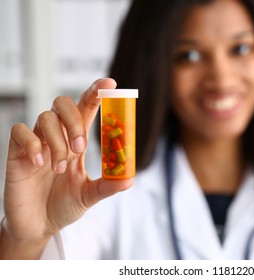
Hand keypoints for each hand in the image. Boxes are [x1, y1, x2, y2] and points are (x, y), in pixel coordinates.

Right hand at [0, 78, 132, 258]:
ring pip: (45, 118)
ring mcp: (37, 142)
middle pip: (64, 104)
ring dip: (57, 141)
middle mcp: (57, 137)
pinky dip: (32, 143)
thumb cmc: (64, 205)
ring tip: (58, 168)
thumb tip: (130, 179)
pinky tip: (38, 162)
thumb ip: (107, 186)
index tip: (110, 84)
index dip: (96, 93)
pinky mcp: (17, 153)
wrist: (38, 225)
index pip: (86, 109)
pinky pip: (19, 131)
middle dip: (75, 121)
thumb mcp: (89, 196)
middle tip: (80, 148)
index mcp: (77, 142)